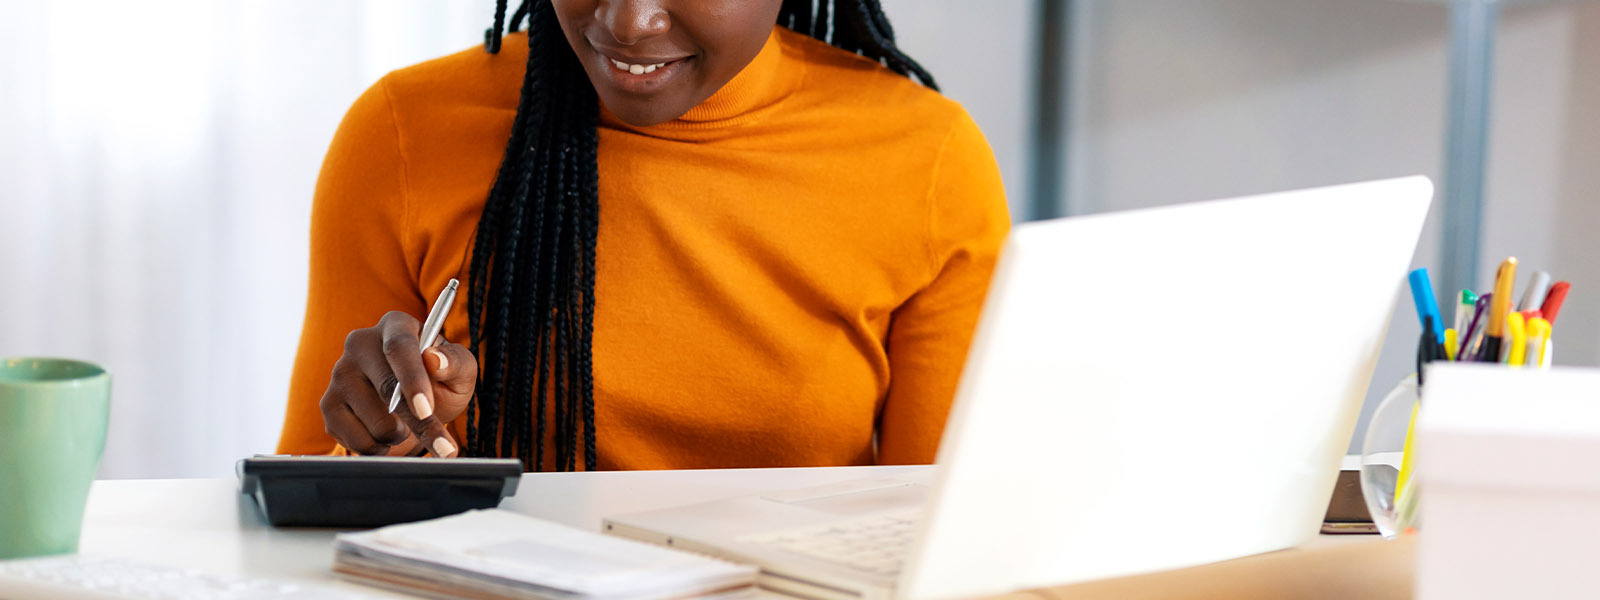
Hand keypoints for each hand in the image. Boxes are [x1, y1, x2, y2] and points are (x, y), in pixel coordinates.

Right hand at [319, 311, 476, 456]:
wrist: (414, 406)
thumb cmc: (440, 381)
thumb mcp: (460, 371)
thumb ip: (455, 362)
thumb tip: (435, 360)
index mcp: (395, 326)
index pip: (398, 348)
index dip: (412, 380)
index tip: (425, 410)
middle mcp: (360, 344)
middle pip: (386, 389)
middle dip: (418, 423)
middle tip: (443, 446)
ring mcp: (340, 374)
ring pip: (375, 422)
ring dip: (401, 435)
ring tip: (407, 423)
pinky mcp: (329, 405)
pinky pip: (357, 440)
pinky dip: (380, 447)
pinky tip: (385, 434)